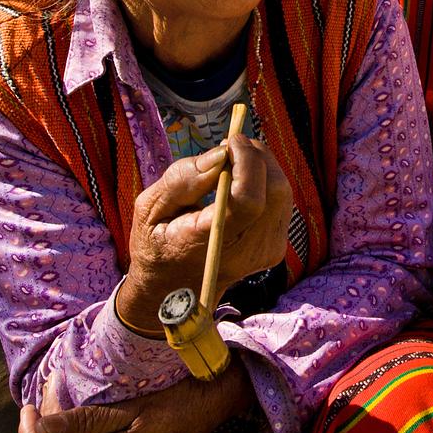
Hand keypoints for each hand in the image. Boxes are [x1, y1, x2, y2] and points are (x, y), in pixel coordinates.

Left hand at [20, 363, 253, 432]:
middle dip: (46, 424)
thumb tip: (43, 426)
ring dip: (63, 425)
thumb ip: (88, 420)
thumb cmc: (181, 395)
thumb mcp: (135, 404)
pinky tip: (88, 405)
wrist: (218, 398)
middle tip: (54, 384)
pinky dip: (80, 429)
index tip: (28, 403)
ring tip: (68, 391)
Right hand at [118, 134, 292, 329]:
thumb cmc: (157, 243)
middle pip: (274, 191)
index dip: (248, 161)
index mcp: (208, 243)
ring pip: (282, 192)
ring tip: (234, 162)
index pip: (250, 200)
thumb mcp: (150, 209)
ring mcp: (265, 252)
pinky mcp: (275, 248)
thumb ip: (182, 179)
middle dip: (257, 157)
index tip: (231, 140)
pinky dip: (266, 182)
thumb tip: (221, 154)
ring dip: (263, 167)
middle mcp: (245, 252)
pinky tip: (243, 182)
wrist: (173, 291)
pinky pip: (282, 202)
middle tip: (231, 146)